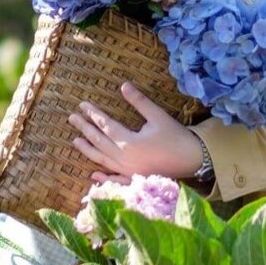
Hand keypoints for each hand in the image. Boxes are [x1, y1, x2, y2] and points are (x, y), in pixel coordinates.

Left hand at [67, 82, 202, 181]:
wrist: (193, 161)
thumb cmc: (176, 136)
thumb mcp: (158, 116)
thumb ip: (139, 102)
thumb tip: (123, 85)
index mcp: (128, 142)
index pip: (104, 125)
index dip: (92, 114)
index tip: (82, 105)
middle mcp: (123, 158)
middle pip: (98, 141)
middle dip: (84, 128)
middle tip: (71, 118)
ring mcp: (127, 171)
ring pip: (102, 159)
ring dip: (87, 149)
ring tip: (75, 140)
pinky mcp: (133, 179)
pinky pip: (113, 178)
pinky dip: (102, 177)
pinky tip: (93, 175)